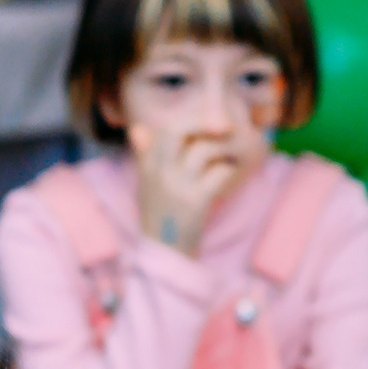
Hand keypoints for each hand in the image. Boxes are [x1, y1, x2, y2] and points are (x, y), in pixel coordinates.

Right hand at [131, 121, 243, 254]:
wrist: (165, 251)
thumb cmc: (160, 215)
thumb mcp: (147, 184)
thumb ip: (145, 155)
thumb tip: (139, 129)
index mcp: (148, 164)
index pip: (167, 127)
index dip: (191, 117)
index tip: (209, 120)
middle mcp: (159, 171)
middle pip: (180, 129)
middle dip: (206, 122)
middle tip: (226, 126)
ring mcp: (177, 185)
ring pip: (204, 149)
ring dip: (223, 150)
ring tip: (227, 158)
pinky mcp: (195, 201)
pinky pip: (219, 172)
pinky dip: (227, 170)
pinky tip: (227, 175)